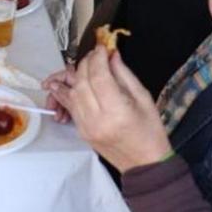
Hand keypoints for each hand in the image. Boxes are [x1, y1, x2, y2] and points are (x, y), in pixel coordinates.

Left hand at [49, 48, 171, 172]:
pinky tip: (61, 81)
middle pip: (82, 82)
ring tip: (82, 65)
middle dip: (86, 63)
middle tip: (96, 55)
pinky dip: (66, 91)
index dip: (98, 58)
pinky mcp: (81, 130)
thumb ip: (124, 74)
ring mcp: (86, 126)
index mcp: (116, 111)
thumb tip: (111, 55)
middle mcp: (97, 119)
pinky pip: (70, 106)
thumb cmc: (150, 131)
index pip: (99, 76)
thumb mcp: (144, 98)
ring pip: (71, 93)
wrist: (144, 163)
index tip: (102, 47)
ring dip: (74, 75)